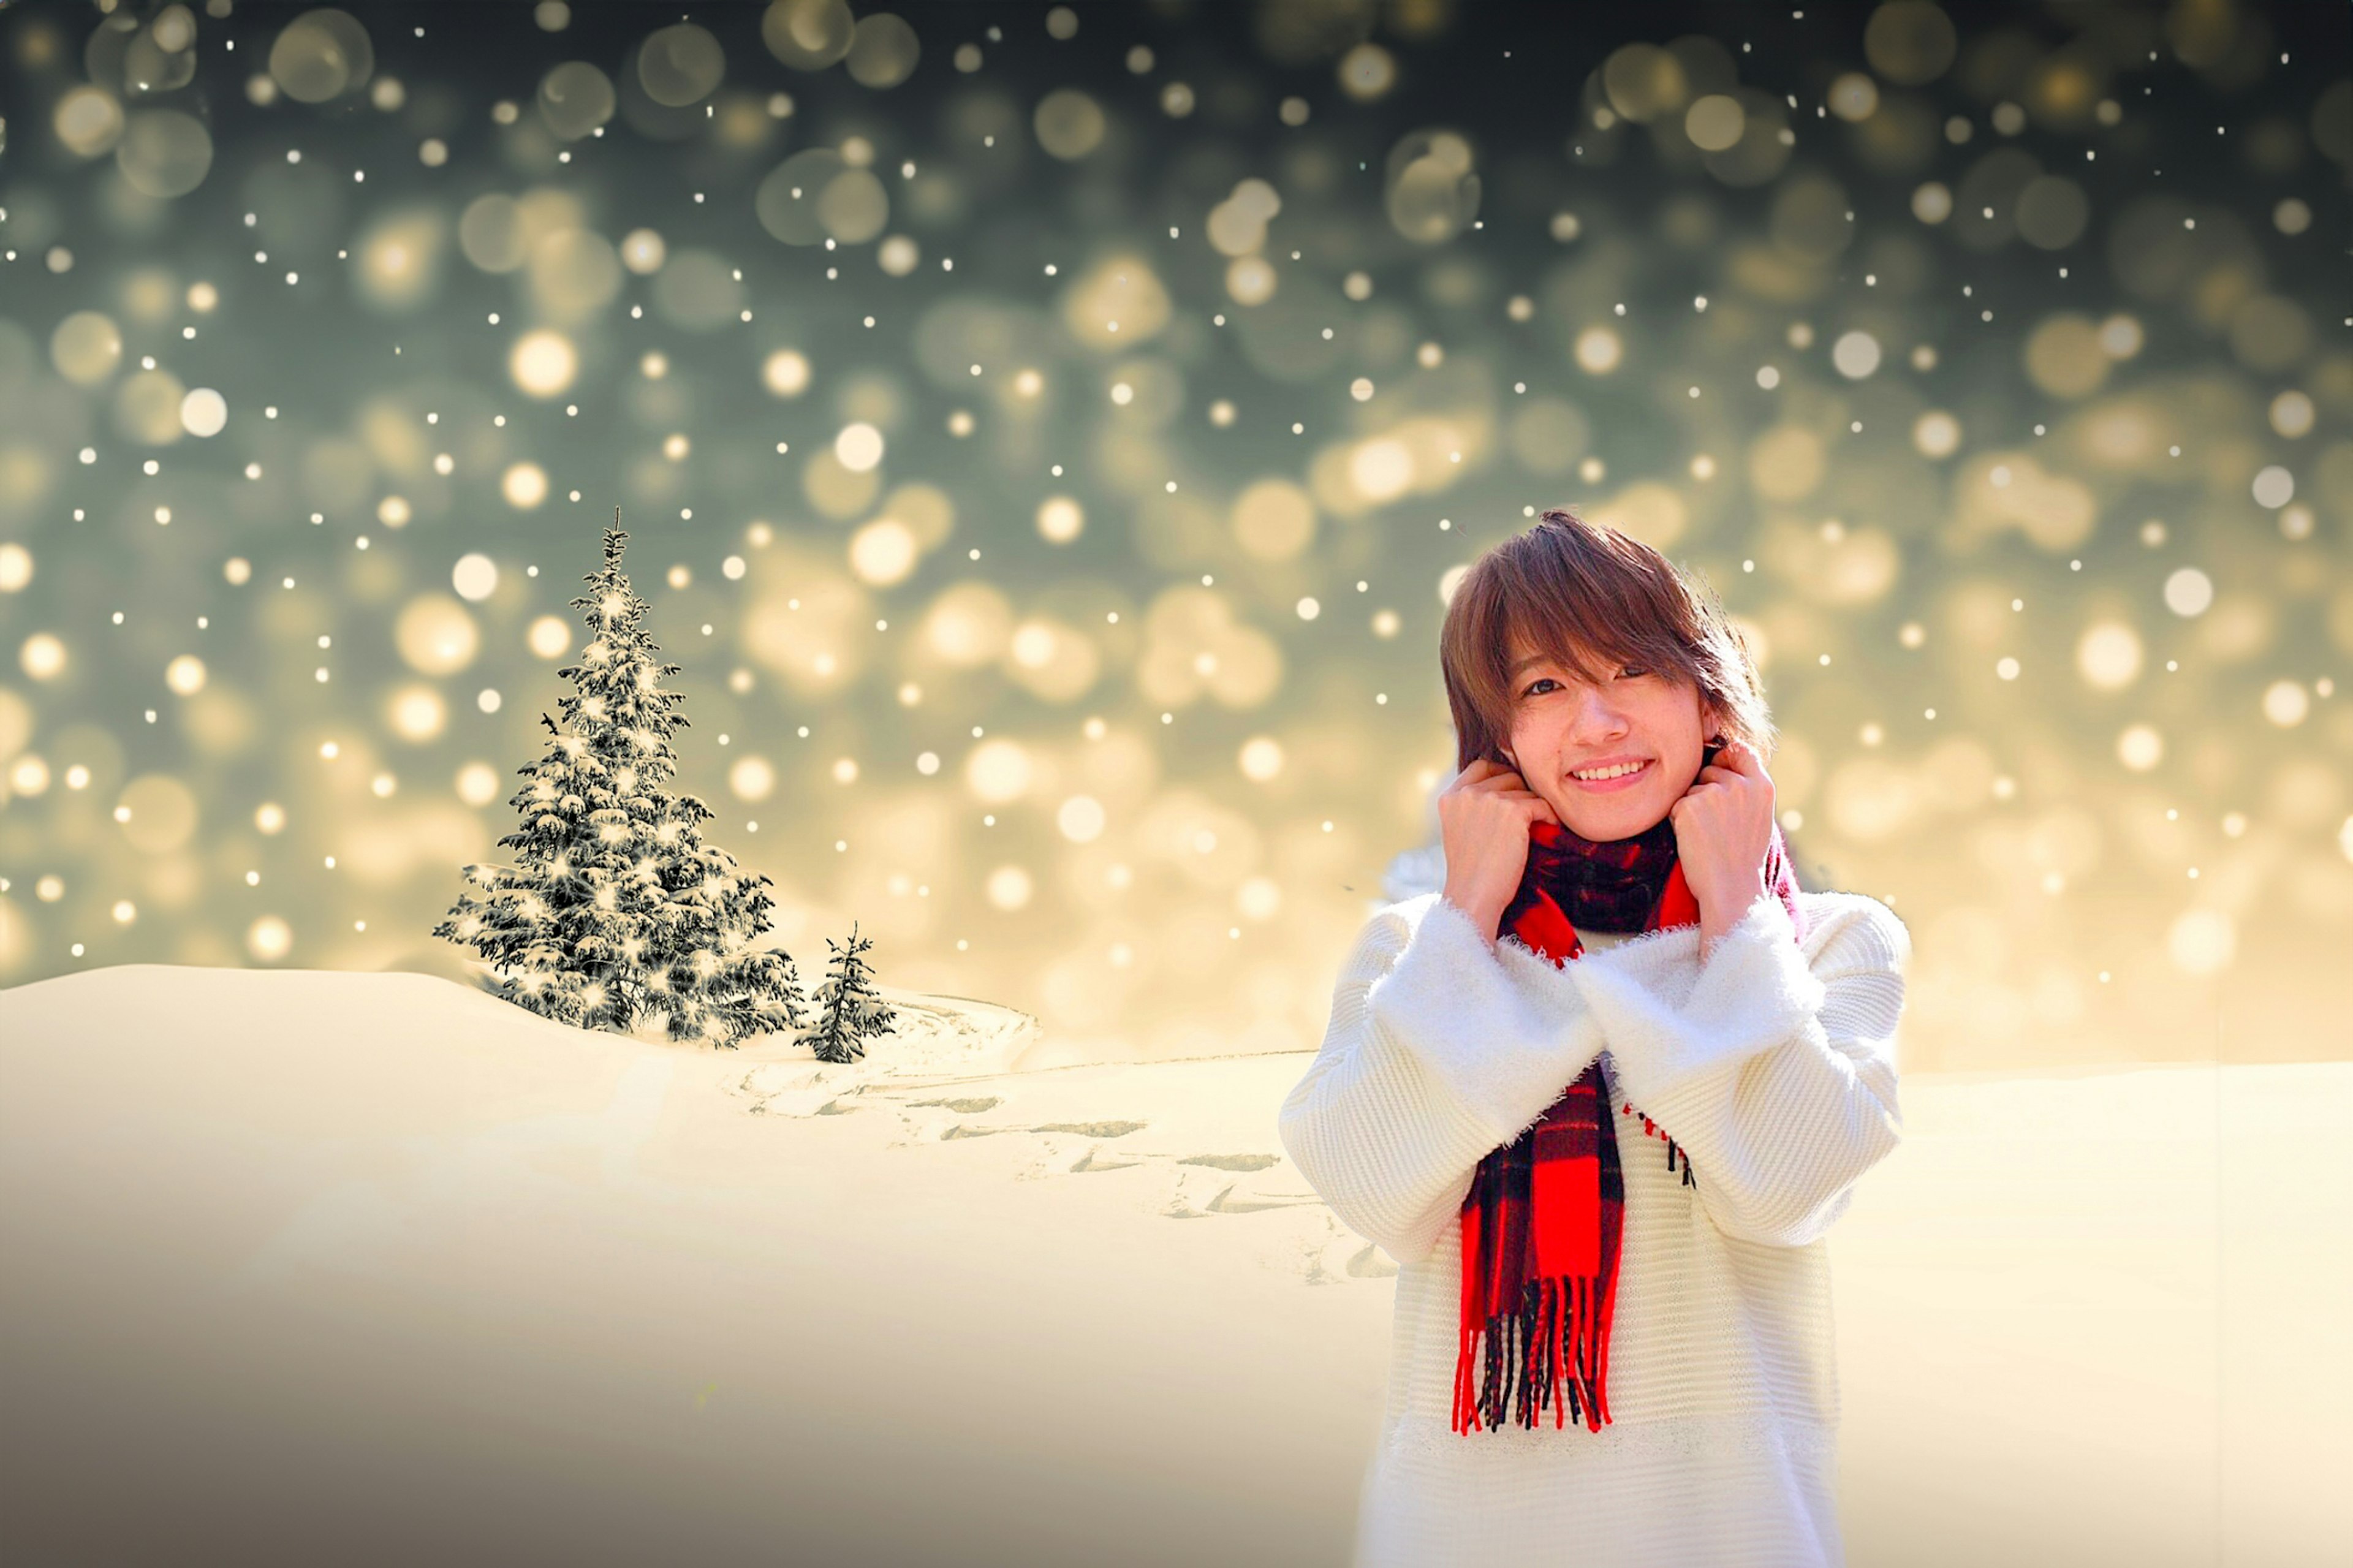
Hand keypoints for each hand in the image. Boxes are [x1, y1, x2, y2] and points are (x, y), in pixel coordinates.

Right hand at [1436, 755, 1559, 942]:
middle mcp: (1467, 793)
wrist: (1473, 896)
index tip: (1512, 794)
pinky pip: (1542, 804)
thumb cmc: (1471, 871)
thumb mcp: (1460, 829)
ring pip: (1526, 791)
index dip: (1501, 776)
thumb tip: (1507, 786)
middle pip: (1507, 775)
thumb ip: (1473, 805)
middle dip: (1520, 794)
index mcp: (1451, 796)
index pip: (1482, 766)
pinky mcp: (1512, 810)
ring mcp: (1489, 799)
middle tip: (1527, 818)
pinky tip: (1548, 830)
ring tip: (1535, 829)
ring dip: (1534, 809)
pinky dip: (1549, 817)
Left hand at [1667, 737, 1774, 953]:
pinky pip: (1675, 805)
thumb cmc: (1744, 860)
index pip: (1740, 750)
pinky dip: (1678, 821)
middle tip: (1715, 826)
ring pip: (1691, 789)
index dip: (1725, 757)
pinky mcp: (1689, 806)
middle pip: (1709, 771)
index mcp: (1763, 787)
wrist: (1732, 890)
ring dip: (1691, 807)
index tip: (1718, 768)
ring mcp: (1714, 794)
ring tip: (1707, 836)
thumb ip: (1747, 791)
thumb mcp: (1759, 818)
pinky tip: (1694, 841)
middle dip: (1705, 791)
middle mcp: (1740, 785)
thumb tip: (1723, 764)